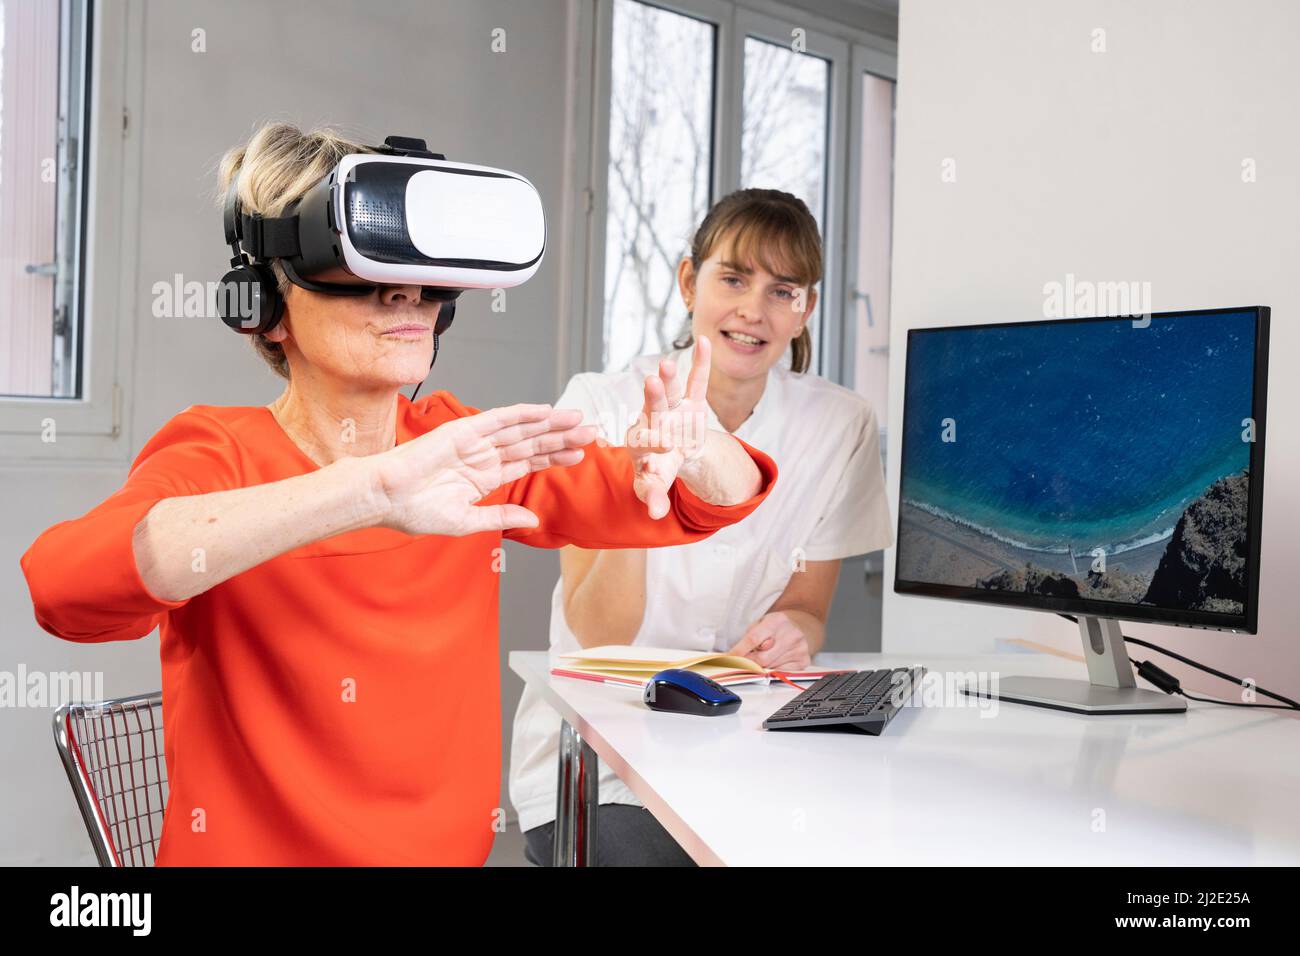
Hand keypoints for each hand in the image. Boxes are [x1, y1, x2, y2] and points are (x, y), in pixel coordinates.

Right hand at [370, 403, 594, 535]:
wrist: (385, 498)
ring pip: (521, 429)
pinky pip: (499, 419)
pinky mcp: (465, 431)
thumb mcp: (466, 521)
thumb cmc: (414, 512)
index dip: (554, 456)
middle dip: (562, 437)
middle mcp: (484, 456)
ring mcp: (475, 441)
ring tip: (578, 421)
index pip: (528, 462)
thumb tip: (533, 520)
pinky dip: (523, 414)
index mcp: (484, 477)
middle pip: (531, 443)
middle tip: (592, 432)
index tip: (581, 454)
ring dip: (550, 424)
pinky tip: (545, 411)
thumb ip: (501, 518)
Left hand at [626, 336, 712, 518]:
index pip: (645, 440)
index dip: (652, 440)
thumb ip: (654, 497)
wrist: (672, 451)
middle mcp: (654, 420)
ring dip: (670, 377)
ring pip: (671, 391)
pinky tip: (705, 341)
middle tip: (651, 383)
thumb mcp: (654, 485)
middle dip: (654, 397)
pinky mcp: (692, 401)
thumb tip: (655, 515)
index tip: (661, 442)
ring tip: (669, 364)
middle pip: (653, 408)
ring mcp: (673, 408)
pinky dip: (702, 363)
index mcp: (641, 442)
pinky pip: (697, 380)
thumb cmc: (657, 468)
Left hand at [726, 612, 812, 671]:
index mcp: (777, 620)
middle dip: (748, 663)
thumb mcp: (761, 624)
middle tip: (742, 662)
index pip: (753, 639)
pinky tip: (773, 661)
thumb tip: (733, 656)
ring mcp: (799, 649)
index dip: (738, 651)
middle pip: (762, 658)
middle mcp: (791, 634)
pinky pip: (781, 673)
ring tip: (762, 656)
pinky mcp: (804, 661)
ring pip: (770, 668)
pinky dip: (772, 670)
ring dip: (760, 667)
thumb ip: (749, 637)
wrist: (800, 628)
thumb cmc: (775, 627)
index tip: (728, 659)